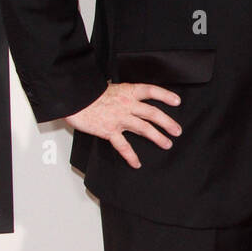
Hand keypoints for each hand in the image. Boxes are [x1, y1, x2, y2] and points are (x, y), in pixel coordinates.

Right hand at [65, 81, 181, 168]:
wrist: (74, 99)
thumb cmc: (89, 93)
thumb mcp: (111, 87)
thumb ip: (123, 94)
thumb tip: (133, 98)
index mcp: (127, 92)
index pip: (151, 91)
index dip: (165, 96)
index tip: (177, 102)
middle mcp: (126, 105)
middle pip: (152, 113)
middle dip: (167, 123)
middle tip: (177, 131)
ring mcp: (119, 118)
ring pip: (144, 128)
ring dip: (158, 137)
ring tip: (167, 144)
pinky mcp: (109, 130)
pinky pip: (123, 146)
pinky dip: (131, 156)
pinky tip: (137, 163)